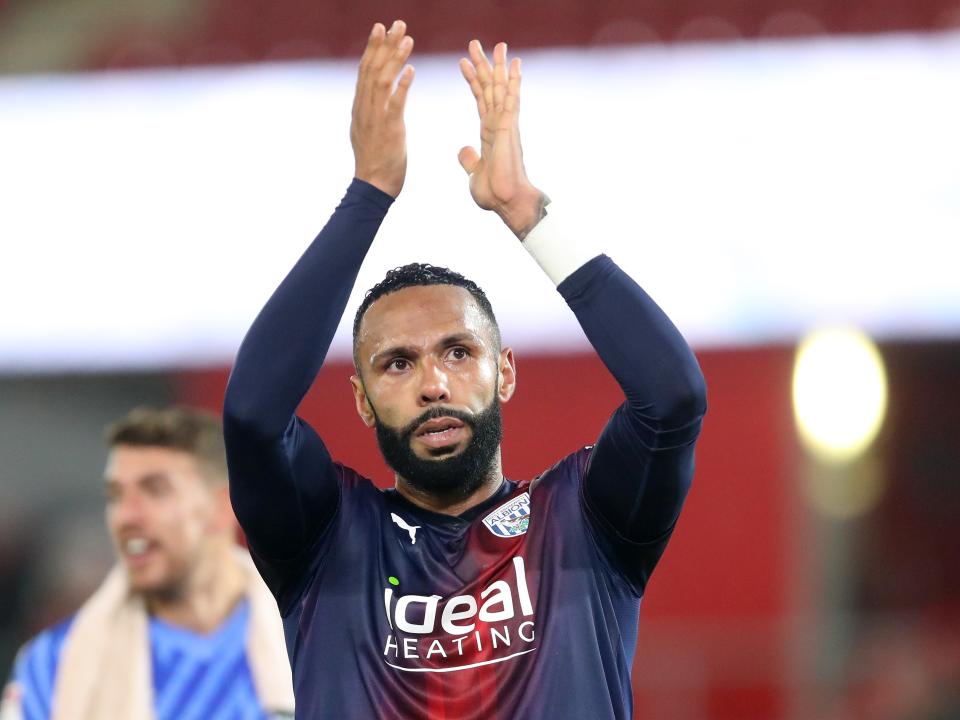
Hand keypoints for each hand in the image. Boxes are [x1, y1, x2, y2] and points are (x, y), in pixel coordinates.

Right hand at [351, 20, 414, 197]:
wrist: (373, 185)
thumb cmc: (375, 161)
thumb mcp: (368, 130)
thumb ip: (370, 111)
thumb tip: (372, 97)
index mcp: (360, 107)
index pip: (365, 70)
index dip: (372, 47)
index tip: (380, 28)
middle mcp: (365, 108)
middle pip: (372, 69)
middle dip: (384, 44)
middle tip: (396, 23)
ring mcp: (375, 118)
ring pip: (382, 81)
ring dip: (395, 58)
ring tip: (407, 38)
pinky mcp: (389, 130)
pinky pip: (395, 103)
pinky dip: (402, 85)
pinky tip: (411, 70)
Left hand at [459, 41, 546, 238]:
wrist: (507, 203)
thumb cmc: (495, 193)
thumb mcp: (474, 173)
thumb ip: (469, 159)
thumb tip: (464, 150)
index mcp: (489, 133)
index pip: (480, 100)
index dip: (472, 81)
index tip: (463, 63)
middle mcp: (499, 125)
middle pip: (490, 89)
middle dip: (483, 65)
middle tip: (476, 43)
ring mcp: (506, 125)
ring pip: (500, 89)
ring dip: (498, 66)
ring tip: (497, 44)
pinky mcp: (510, 128)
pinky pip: (511, 99)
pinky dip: (513, 80)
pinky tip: (515, 63)